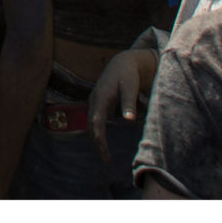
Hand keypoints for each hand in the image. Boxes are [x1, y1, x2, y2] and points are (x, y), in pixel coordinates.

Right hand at [87, 48, 157, 165]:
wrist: (121, 63)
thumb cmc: (127, 75)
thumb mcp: (130, 87)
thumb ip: (129, 104)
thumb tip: (130, 121)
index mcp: (101, 97)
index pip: (96, 122)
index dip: (99, 139)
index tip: (105, 153)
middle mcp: (94, 100)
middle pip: (91, 125)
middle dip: (97, 143)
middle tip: (106, 159)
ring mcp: (94, 101)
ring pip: (92, 123)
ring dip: (97, 139)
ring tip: (105, 155)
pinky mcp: (98, 103)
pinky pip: (95, 120)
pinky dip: (98, 132)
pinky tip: (105, 141)